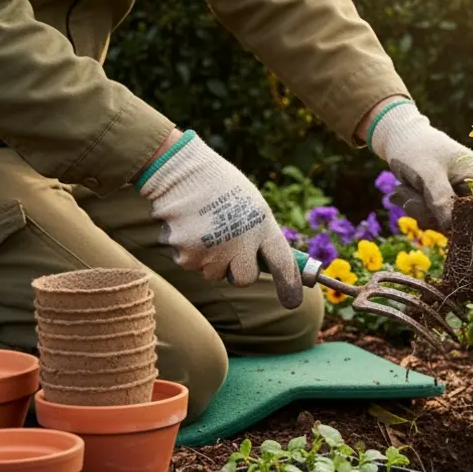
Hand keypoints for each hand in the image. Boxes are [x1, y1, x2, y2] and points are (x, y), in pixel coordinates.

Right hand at [136, 131, 302, 307]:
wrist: (180, 170)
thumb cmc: (219, 185)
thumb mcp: (252, 205)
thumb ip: (259, 235)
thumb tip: (263, 262)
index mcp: (262, 226)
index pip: (283, 263)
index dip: (289, 285)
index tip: (292, 302)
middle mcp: (241, 242)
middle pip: (244, 279)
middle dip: (236, 270)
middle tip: (228, 248)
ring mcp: (213, 251)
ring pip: (213, 272)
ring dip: (209, 259)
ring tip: (204, 228)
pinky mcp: (187, 255)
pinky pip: (190, 264)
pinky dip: (187, 251)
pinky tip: (187, 227)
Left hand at [367, 100, 472, 229]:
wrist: (397, 136)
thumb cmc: (416, 148)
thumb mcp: (428, 173)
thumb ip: (441, 199)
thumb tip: (451, 228)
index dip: (470, 221)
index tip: (444, 224)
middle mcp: (470, 187)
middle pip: (460, 218)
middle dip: (431, 213)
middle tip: (408, 202)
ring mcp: (455, 193)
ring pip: (442, 219)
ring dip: (418, 209)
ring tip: (401, 191)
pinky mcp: (441, 198)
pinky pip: (431, 214)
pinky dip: (414, 206)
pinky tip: (401, 192)